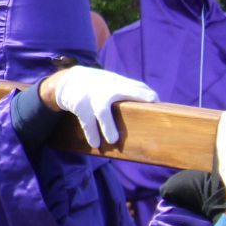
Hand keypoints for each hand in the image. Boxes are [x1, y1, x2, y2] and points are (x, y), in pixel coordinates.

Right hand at [40, 66, 158, 149]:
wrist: (68, 81)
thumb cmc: (98, 88)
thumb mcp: (112, 84)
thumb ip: (128, 92)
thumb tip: (150, 112)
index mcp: (118, 83)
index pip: (137, 86)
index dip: (148, 94)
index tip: (157, 102)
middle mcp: (106, 87)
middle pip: (122, 90)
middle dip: (138, 94)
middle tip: (151, 101)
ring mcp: (92, 95)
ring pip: (102, 109)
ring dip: (107, 124)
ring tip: (113, 140)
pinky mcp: (80, 104)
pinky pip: (86, 120)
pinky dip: (91, 133)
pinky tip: (95, 144)